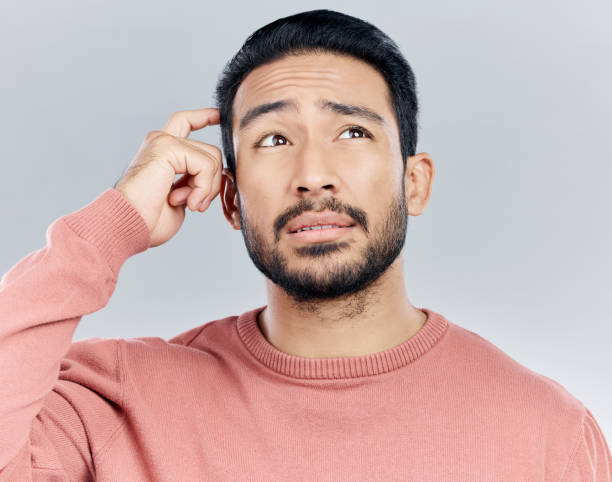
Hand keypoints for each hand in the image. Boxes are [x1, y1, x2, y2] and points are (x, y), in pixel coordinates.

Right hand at [113, 108, 221, 247]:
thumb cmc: (149, 220)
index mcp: (163, 151)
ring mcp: (163, 141)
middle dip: (212, 183)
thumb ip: (197, 181)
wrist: (127, 226)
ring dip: (207, 189)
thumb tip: (222, 175)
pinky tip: (187, 202)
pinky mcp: (167, 147)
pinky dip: (203, 188)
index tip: (220, 115)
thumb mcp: (182, 197)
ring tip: (188, 204)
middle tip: (196, 204)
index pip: (186, 123)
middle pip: (211, 151)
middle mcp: (161, 141)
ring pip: (212, 158)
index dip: (205, 117)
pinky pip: (206, 165)